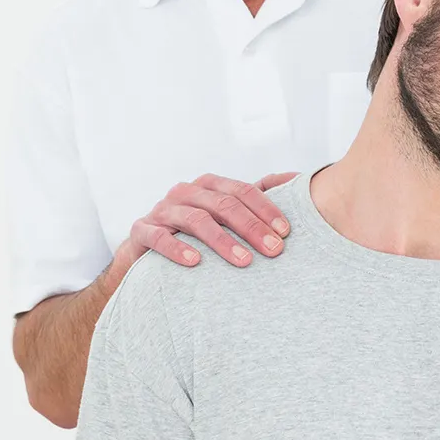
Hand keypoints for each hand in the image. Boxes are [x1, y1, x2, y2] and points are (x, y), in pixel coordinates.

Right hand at [107, 172, 296, 282]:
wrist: (147, 251)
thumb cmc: (194, 231)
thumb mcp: (224, 213)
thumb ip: (256, 196)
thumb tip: (297, 177)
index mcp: (208, 185)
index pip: (241, 191)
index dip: (265, 209)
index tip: (285, 232)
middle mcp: (186, 192)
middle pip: (223, 204)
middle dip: (251, 227)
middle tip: (273, 250)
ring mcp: (162, 210)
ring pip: (195, 219)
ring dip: (222, 241)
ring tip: (244, 261)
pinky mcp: (142, 230)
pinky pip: (158, 237)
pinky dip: (177, 248)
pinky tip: (195, 262)